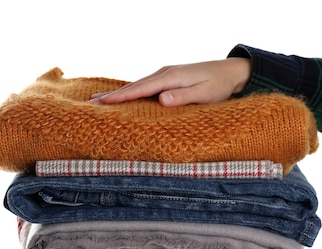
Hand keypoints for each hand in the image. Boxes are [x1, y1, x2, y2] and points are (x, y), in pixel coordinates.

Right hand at [89, 58, 251, 106]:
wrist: (230, 72)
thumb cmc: (219, 85)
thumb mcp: (205, 94)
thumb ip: (184, 97)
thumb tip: (161, 99)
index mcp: (171, 77)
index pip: (141, 89)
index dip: (121, 97)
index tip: (103, 103)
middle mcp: (164, 73)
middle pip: (134, 86)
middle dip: (112, 95)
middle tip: (91, 104)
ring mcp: (165, 75)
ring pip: (137, 86)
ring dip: (118, 94)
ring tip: (99, 101)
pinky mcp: (168, 79)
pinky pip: (144, 87)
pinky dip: (130, 92)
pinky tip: (122, 97)